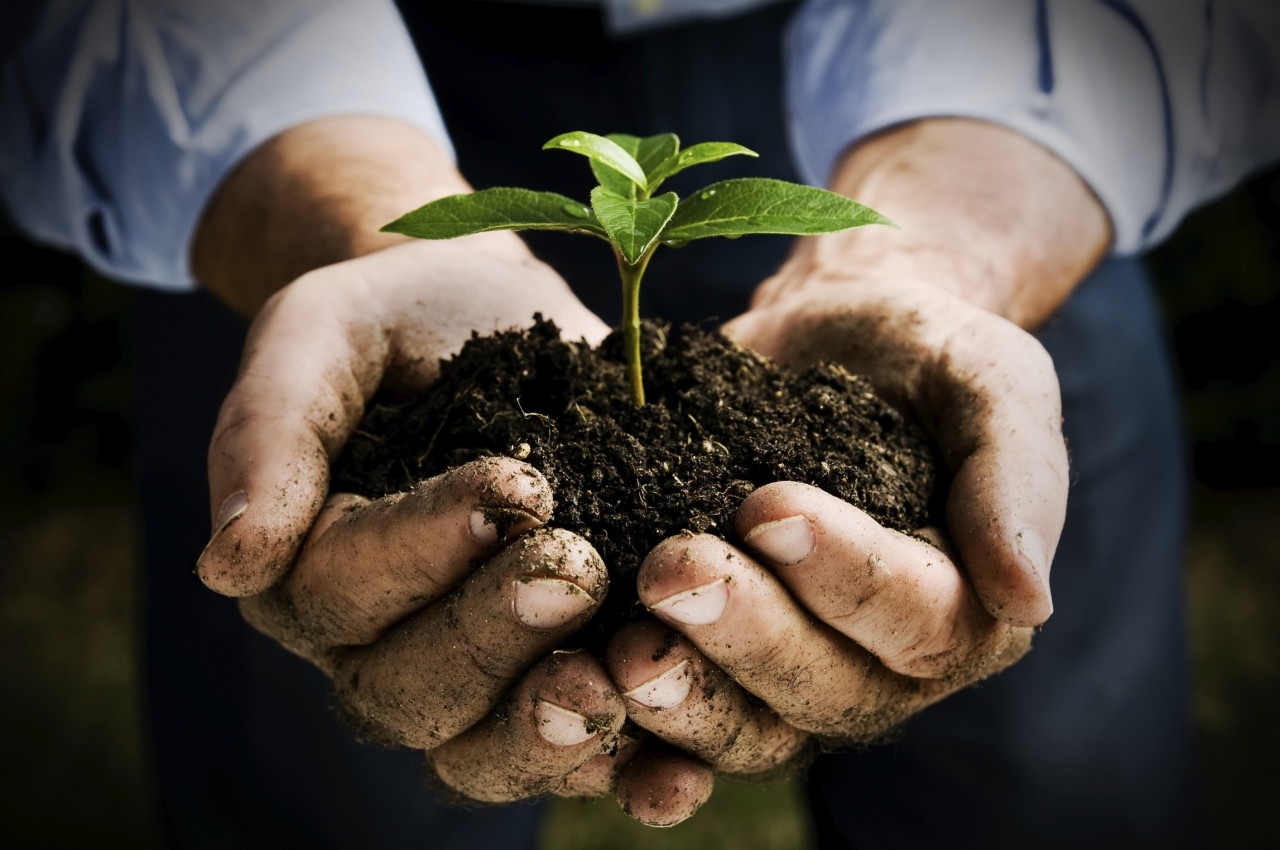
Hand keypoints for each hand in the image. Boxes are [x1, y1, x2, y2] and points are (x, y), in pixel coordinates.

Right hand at [194, 236, 656, 803]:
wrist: (485, 318)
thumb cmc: (392, 322)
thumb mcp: (317, 337)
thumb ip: (269, 432)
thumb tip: (227, 562)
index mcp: (305, 569)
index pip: (342, 592)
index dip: (423, 553)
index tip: (515, 486)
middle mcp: (376, 643)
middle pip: (409, 691)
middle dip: (491, 638)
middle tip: (574, 569)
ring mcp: (468, 671)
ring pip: (480, 749)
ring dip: (547, 729)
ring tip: (617, 679)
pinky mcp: (553, 671)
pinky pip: (575, 750)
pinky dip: (625, 767)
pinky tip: (674, 759)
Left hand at [604, 275, 1064, 778]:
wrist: (828, 340)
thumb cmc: (921, 355)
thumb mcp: (990, 381)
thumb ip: (1015, 477)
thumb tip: (1028, 600)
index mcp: (967, 608)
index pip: (918, 621)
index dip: (845, 575)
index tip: (769, 505)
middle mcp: (882, 666)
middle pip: (823, 689)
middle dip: (745, 635)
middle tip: (671, 569)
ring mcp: (794, 671)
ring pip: (748, 727)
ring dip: (682, 699)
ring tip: (618, 651)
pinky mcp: (716, 659)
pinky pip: (677, 722)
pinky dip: (630, 734)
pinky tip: (579, 698)